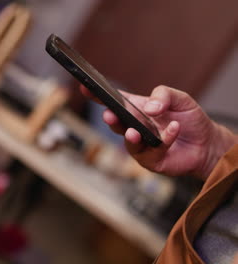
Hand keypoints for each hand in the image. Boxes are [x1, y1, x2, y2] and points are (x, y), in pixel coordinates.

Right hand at [81, 85, 236, 179]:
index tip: (86, 87)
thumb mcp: (181, 99)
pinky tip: (173, 131)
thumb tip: (151, 107)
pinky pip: (152, 152)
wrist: (207, 144)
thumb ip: (165, 95)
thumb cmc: (190, 120)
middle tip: (110, 115)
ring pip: (129, 142)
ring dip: (130, 136)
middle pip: (116, 123)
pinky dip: (164, 140)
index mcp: (136, 109)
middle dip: (111, 119)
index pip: (113, 101)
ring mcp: (140, 145)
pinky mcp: (151, 161)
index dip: (97, 96)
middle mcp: (134, 127)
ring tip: (135, 131)